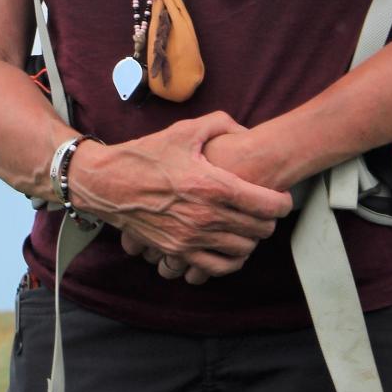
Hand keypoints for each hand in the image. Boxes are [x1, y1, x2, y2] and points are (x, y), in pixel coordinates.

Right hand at [69, 113, 291, 283]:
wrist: (107, 184)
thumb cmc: (146, 155)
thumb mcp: (185, 130)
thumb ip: (222, 124)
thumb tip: (246, 130)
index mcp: (213, 185)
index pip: (268, 204)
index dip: (283, 201)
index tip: (281, 196)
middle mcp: (206, 217)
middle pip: (260, 229)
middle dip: (270, 219)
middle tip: (265, 208)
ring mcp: (191, 238)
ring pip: (244, 250)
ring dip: (252, 239)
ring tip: (248, 225)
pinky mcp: (177, 252)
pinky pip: (219, 267)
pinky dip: (232, 260)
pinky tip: (231, 246)